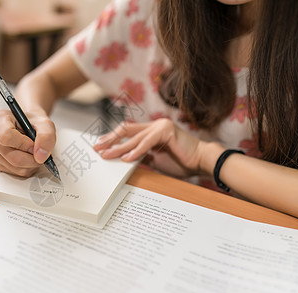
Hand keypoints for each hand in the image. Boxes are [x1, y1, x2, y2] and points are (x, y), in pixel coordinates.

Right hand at [0, 108, 55, 176]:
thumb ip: (46, 136)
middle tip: (40, 152)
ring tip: (34, 153)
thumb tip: (41, 156)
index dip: (24, 145)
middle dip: (31, 158)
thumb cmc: (32, 120)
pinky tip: (27, 157)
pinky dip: (25, 168)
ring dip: (29, 165)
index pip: (7, 137)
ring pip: (13, 167)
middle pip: (11, 156)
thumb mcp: (44, 123)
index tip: (35, 145)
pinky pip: (12, 172)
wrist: (28, 123)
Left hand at [93, 119, 207, 177]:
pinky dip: (136, 151)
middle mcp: (154, 125)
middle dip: (110, 140)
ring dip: (119, 147)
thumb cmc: (181, 161)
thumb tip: (124, 158)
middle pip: (126, 130)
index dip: (112, 138)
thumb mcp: (155, 159)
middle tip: (97, 148)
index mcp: (151, 130)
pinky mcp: (166, 131)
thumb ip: (141, 156)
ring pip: (134, 137)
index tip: (100, 147)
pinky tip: (126, 158)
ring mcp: (160, 126)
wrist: (201, 161)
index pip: (127, 132)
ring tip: (107, 155)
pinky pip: (147, 142)